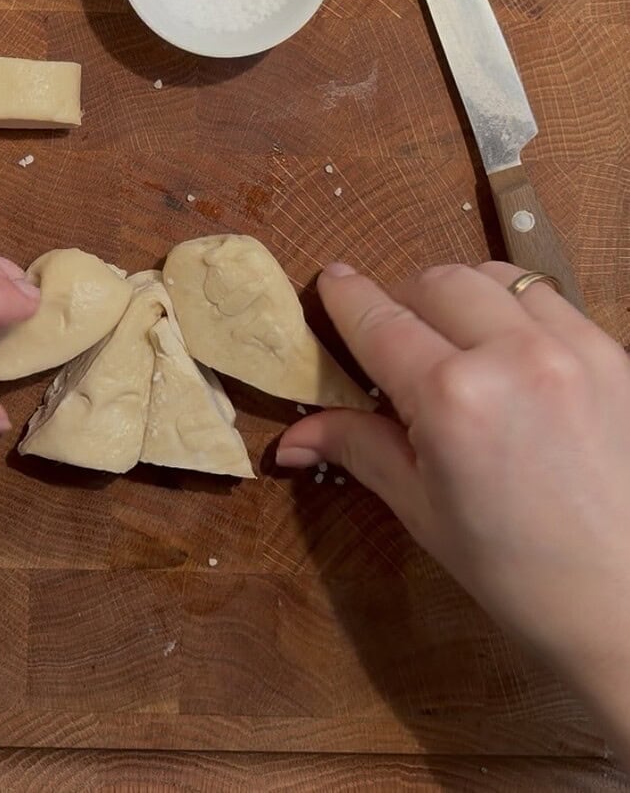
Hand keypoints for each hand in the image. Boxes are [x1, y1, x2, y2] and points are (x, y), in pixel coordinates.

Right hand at [276, 260, 629, 755]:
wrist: (626, 606)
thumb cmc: (520, 573)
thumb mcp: (423, 510)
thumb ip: (359, 448)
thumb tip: (289, 441)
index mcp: (452, 399)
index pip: (379, 321)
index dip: (346, 296)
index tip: (329, 280)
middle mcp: (512, 356)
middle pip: (434, 282)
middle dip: (403, 300)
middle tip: (395, 340)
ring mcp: (571, 349)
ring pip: (494, 278)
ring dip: (462, 296)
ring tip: (456, 341)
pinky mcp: (613, 354)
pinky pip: (550, 300)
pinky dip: (517, 311)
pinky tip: (511, 355)